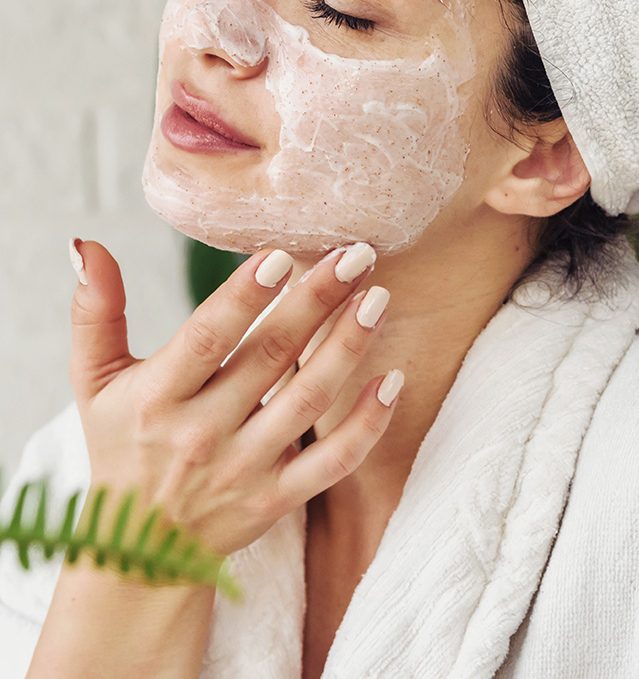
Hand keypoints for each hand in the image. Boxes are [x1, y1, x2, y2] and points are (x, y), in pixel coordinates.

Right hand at [67, 239, 401, 557]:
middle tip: (357, 254)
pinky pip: (333, 463)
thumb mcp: (94, 381)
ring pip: (308, 402)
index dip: (243, 298)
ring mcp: (244, 470)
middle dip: (316, 301)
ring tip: (378, 298)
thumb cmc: (121, 445)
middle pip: (270, 358)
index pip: (207, 339)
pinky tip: (392, 380)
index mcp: (157, 398)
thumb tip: (88, 244)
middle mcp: (202, 434)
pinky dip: (367, 425)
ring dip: (348, 348)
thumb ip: (95, 312)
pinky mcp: (277, 499)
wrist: (137, 551)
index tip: (280, 255)